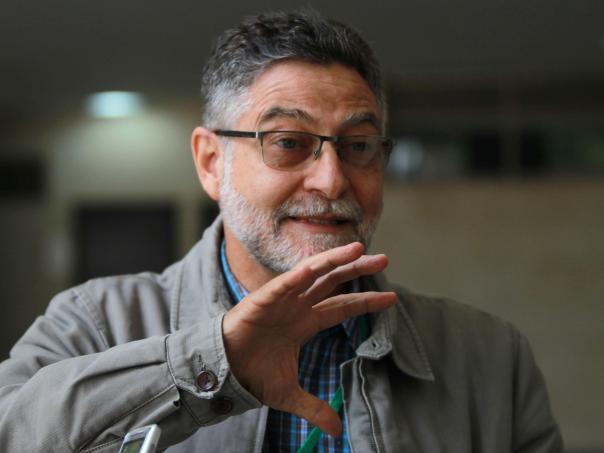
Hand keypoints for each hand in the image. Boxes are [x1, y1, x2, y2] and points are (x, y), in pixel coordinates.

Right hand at [222, 242, 396, 435]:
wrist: (223, 374)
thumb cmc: (253, 376)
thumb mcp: (289, 395)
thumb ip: (314, 408)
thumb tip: (336, 432)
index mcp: (306, 322)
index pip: (342, 307)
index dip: (366, 301)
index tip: (391, 297)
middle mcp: (297, 306)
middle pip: (333, 282)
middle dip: (357, 269)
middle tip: (383, 259)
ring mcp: (281, 301)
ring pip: (311, 274)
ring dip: (333, 260)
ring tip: (358, 250)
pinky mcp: (260, 302)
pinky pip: (279, 287)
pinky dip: (293, 278)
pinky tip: (310, 270)